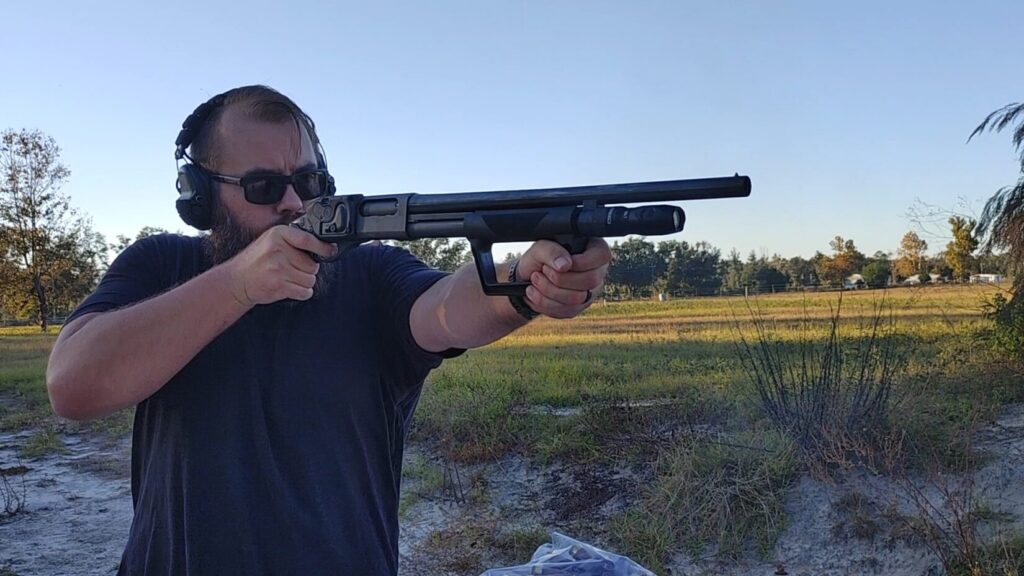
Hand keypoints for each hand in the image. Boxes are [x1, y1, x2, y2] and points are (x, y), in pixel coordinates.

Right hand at [223, 226, 337, 306]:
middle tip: (293, 269)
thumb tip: (324, 246)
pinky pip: (305, 292)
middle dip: (307, 270)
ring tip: (289, 278)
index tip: (331, 251)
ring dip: (304, 282)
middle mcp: (278, 250)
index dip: (323, 247)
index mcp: (278, 234)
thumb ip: (293, 240)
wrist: (237, 280)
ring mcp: (279, 269)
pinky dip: (302, 292)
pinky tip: (290, 287)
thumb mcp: (271, 241)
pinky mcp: (279, 286)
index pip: (308, 239)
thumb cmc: (257, 261)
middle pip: (312, 264)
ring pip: (310, 279)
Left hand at [515, 238, 610, 318]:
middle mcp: (596, 271)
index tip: (559, 264)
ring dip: (549, 290)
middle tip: (542, 270)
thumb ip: (552, 251)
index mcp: (593, 250)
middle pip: (590, 280)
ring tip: (535, 279)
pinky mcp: (578, 307)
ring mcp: (589, 292)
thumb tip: (565, 265)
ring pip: (577, 298)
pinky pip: (567, 311)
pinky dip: (545, 303)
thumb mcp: (540, 248)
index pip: (601, 255)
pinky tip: (535, 293)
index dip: (581, 262)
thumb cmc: (539, 259)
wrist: (528, 278)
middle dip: (560, 278)